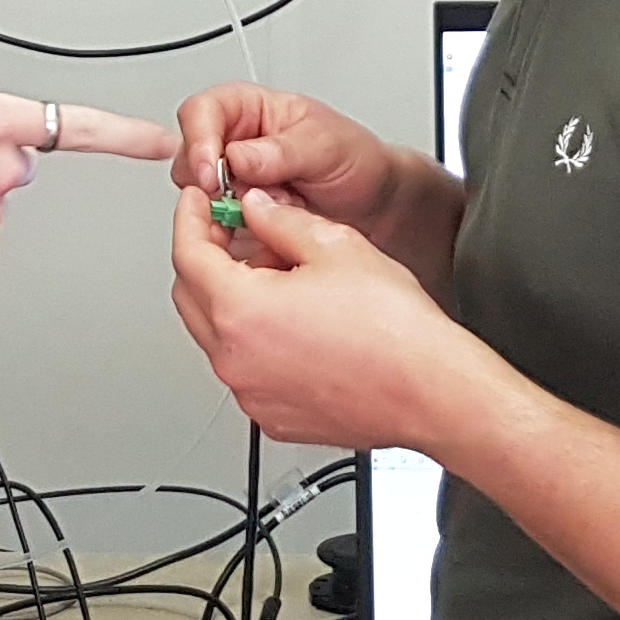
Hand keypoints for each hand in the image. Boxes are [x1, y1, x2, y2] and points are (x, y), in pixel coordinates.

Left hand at [168, 186, 480, 451]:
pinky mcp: (272, 417)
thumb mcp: (335, 246)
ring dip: (228, 300)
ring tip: (277, 278)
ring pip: (215, 335)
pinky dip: (251, 341)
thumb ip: (279, 220)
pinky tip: (291, 323)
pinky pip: (243, 370)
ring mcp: (251, 394)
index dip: (190, 219)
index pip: (188, 254)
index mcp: (242, 311)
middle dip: (203, 258)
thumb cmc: (396, 330)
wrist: (432, 392)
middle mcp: (236, 359)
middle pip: (189, 296)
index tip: (197, 203)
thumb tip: (255, 209)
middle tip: (231, 232)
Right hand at [175, 84, 405, 228]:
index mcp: (249, 110)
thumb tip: (237, 157)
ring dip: (227, 214)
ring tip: (270, 213)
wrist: (376, 204)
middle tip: (238, 201)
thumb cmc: (356, 159)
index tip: (211, 174)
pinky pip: (217, 230)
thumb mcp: (325, 145)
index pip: (201, 113)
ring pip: (198, 200)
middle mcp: (234, 144)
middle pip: (189, 159)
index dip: (198, 142)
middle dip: (209, 185)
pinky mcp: (238, 218)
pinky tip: (265, 234)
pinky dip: (236, 237)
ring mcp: (234, 184)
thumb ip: (280, 150)